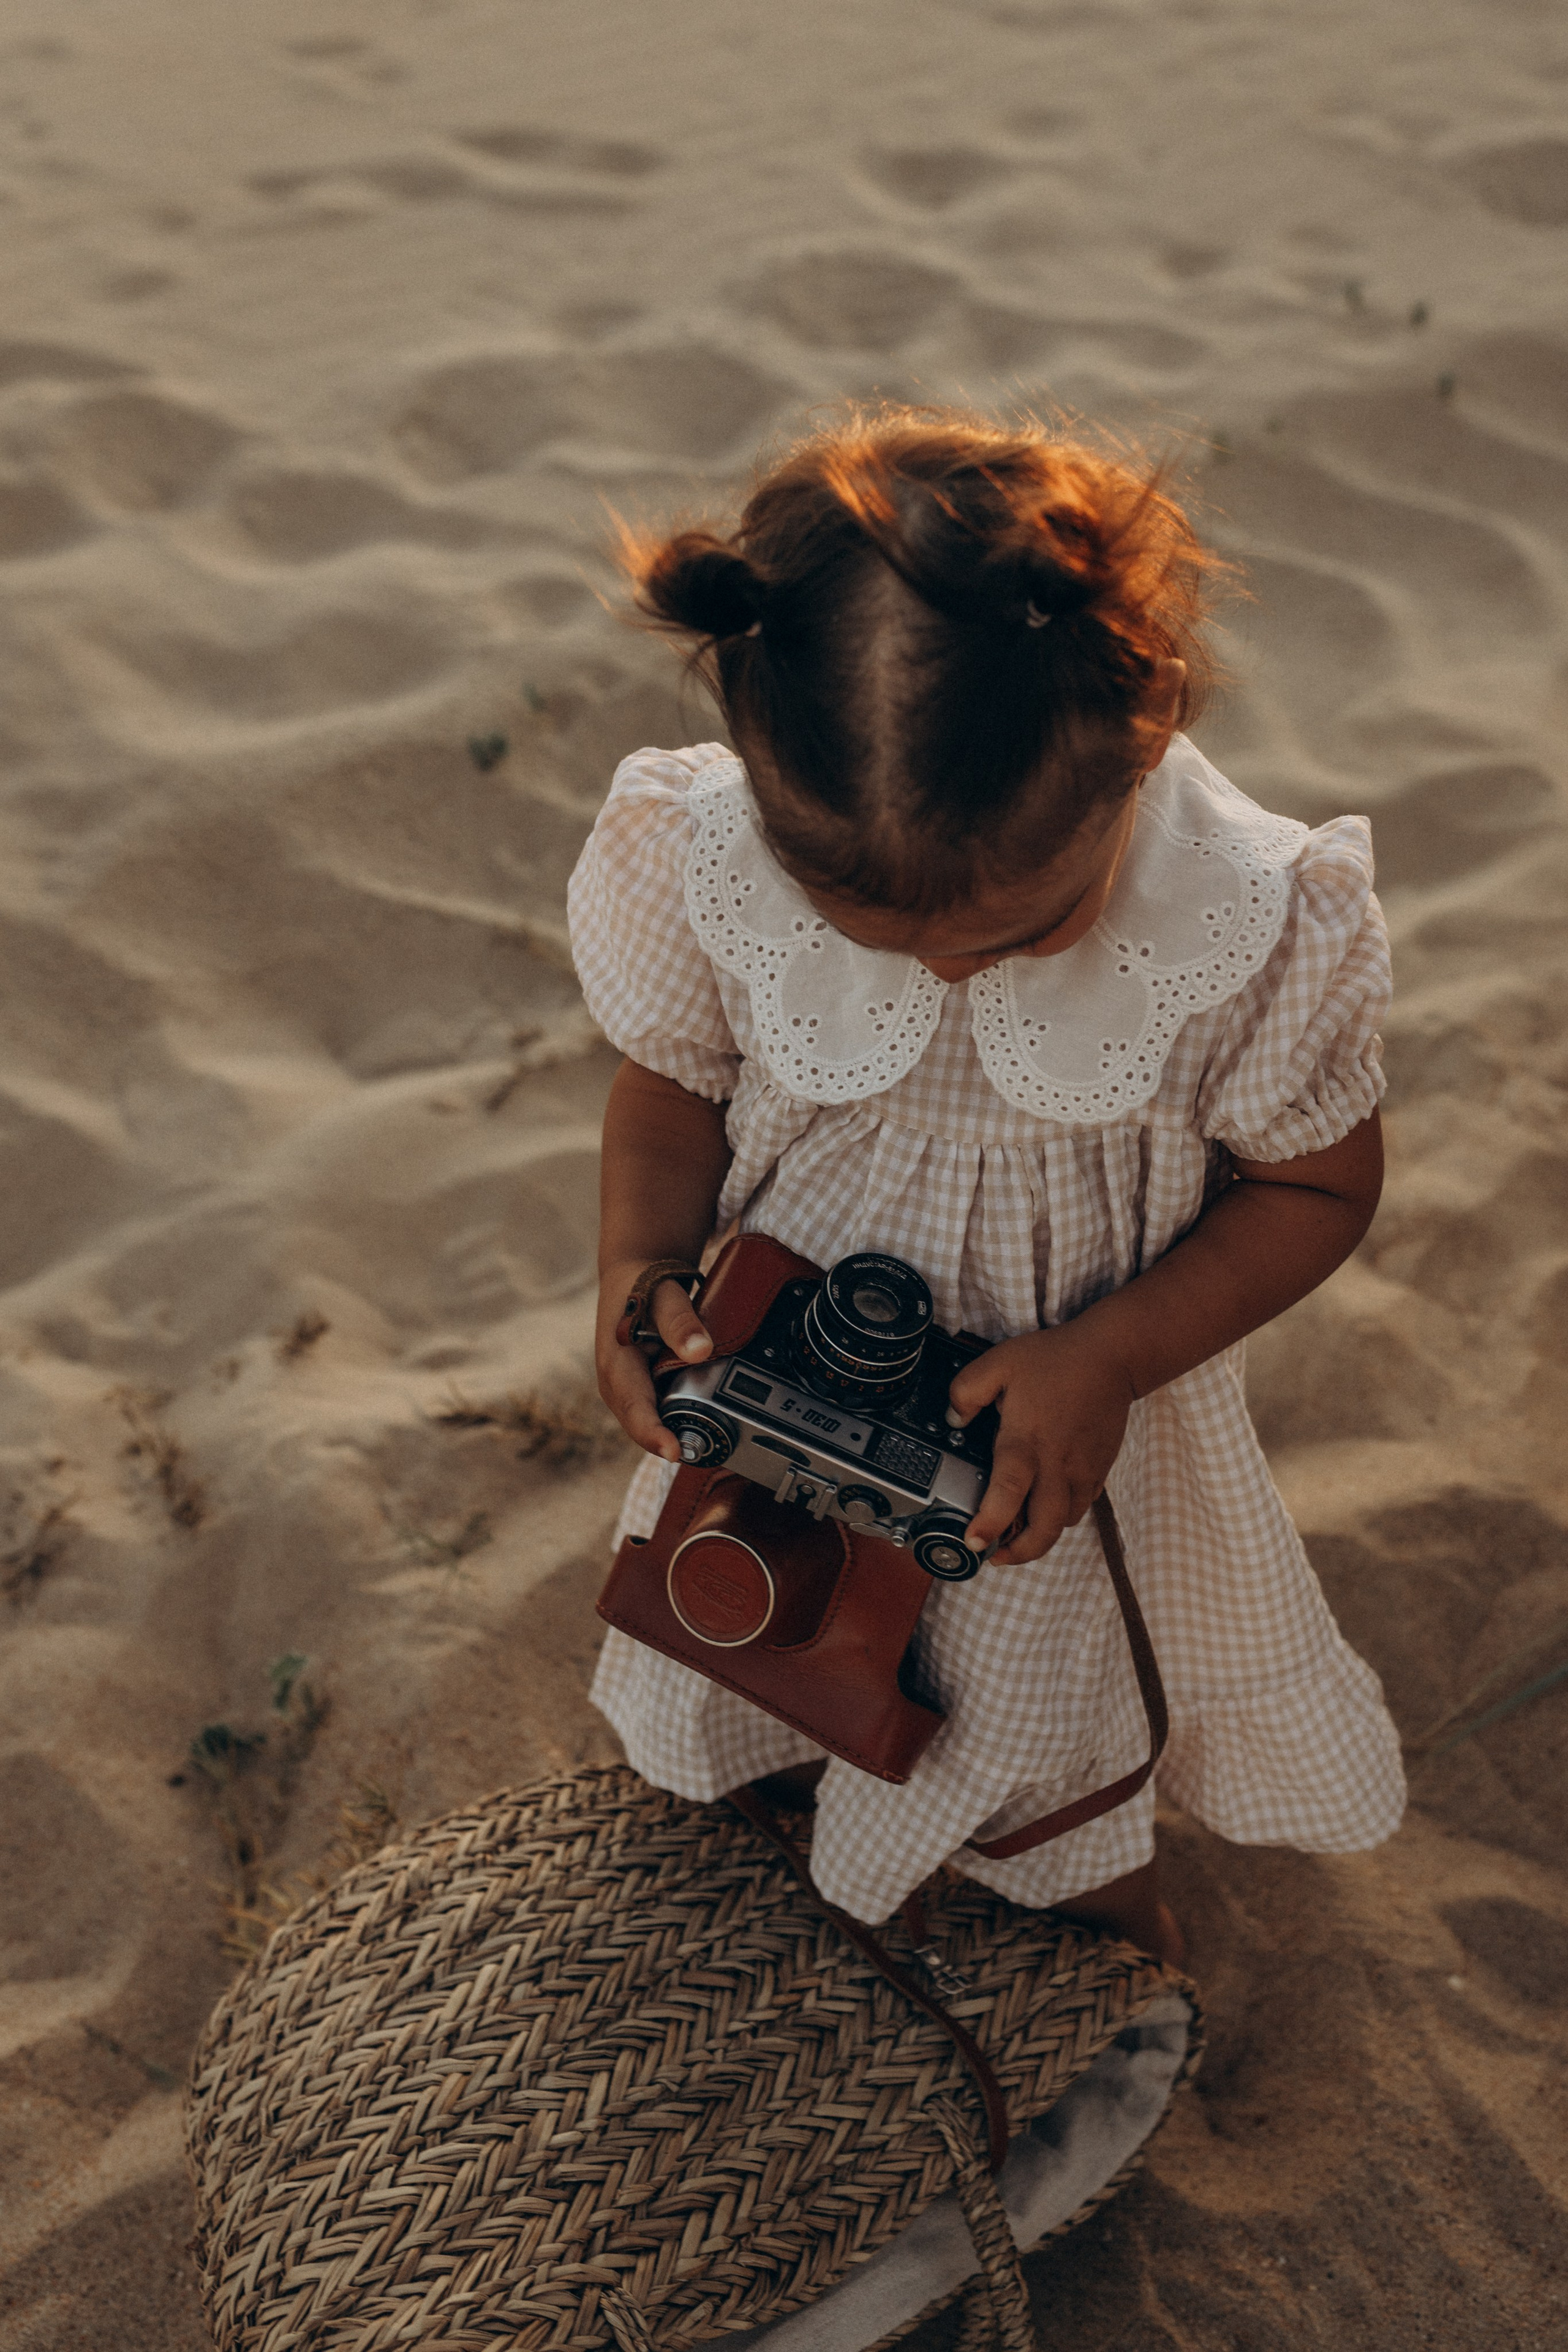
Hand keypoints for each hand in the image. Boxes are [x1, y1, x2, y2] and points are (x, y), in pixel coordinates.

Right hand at [596, 1257, 713, 1461]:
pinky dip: (674, 1418)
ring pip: (649, 1421)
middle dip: (668, 1443)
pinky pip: (656, 1411)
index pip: (635, 1409)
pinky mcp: (638, 1389)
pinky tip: (699, 1423)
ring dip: (673, 1433)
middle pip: (642, 1425)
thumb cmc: (643, 1284)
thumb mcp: (662, 1296)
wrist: (631, 1275)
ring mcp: (626, 1389)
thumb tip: (700, 1350)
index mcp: (615, 1365)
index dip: (654, 1434)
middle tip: (704, 1454)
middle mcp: (616, 1384)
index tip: (675, 1452)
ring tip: (706, 1444)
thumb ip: (680, 1322)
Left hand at [946, 1322, 1134, 1565]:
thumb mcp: (998, 1363)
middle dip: (1018, 1552)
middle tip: (995, 1555)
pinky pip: (1080, 1507)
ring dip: (1040, 1538)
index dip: (990, 1523)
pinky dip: (1061, 1517)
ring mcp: (1082, 1471)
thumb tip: (953, 1418)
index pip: (1007, 1493)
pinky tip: (1045, 1509)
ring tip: (1017, 1538)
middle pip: (1043, 1528)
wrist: (1112, 1357)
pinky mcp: (1099, 1470)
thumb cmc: (1055, 1359)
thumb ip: (966, 1391)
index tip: (974, 1541)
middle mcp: (1056, 1464)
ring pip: (1064, 1523)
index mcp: (1026, 1441)